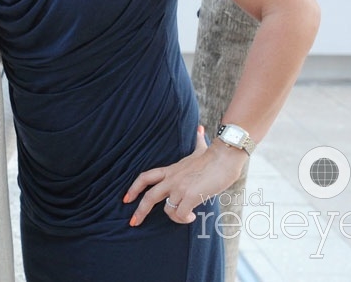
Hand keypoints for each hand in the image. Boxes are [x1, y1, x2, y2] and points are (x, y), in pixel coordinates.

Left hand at [123, 126, 246, 226]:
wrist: (224, 156)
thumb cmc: (215, 155)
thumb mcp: (200, 148)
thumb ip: (197, 141)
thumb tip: (199, 129)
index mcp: (171, 170)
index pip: (145, 177)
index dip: (134, 188)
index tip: (126, 198)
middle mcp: (172, 179)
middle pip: (149, 196)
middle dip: (140, 211)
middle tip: (133, 222)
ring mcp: (180, 187)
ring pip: (168, 209)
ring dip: (175, 217)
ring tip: (186, 217)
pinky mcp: (191, 195)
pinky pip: (181, 214)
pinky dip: (184, 219)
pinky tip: (191, 217)